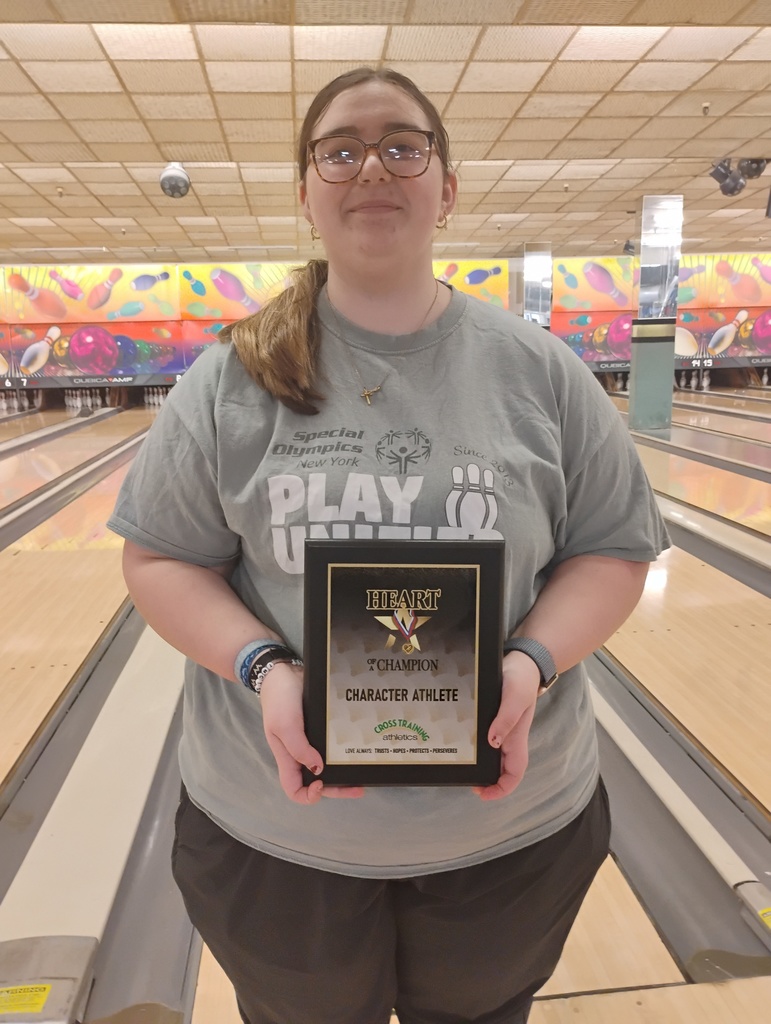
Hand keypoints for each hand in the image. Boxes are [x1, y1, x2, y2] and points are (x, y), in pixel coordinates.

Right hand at [260, 663, 364, 803]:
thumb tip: (318, 769)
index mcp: (287, 758)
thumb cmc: (280, 700)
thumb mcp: (285, 725)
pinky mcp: (319, 730)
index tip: (321, 782)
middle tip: (359, 789)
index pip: (294, 790)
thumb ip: (298, 748)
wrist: (283, 672)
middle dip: (337, 789)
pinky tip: (357, 751)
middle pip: (317, 783)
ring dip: (343, 774)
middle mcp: (299, 755)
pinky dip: (342, 754)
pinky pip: (331, 748)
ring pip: (327, 767)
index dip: (308, 795)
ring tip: (363, 774)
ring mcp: (310, 742)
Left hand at [474, 651, 540, 800]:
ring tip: (458, 763)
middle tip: (463, 778)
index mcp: (516, 739)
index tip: (482, 794)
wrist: (521, 661)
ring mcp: (501, 729)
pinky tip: (459, 740)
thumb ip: (505, 719)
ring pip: (490, 755)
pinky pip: (483, 738)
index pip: (514, 773)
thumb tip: (493, 742)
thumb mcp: (514, 697)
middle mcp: (509, 738)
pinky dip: (473, 745)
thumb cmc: (521, 680)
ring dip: (477, 764)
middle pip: (500, 769)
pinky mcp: (492, 719)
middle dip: (484, 780)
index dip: (501, 789)